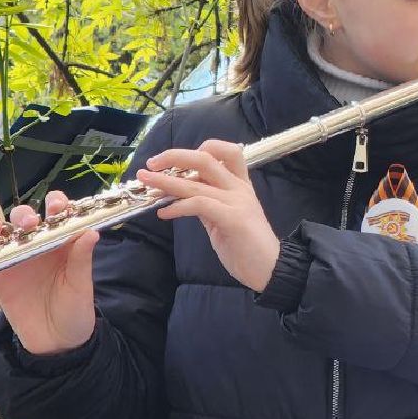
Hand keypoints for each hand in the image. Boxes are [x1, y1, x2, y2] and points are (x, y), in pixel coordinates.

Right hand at [0, 191, 98, 355]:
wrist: (56, 344)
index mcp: (63, 243)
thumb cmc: (75, 311)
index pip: (58, 214)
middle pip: (26, 219)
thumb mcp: (80, 286)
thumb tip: (92, 232)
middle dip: (24, 215)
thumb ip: (81, 260)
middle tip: (28, 222)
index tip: (56, 205)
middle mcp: (38, 246)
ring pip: (3, 235)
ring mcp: (16, 260)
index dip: (57, 205)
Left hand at [139, 142, 279, 293]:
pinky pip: (199, 205)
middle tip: (151, 162)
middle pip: (206, 158)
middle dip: (174, 156)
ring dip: (165, 181)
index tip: (176, 160)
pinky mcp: (233, 219)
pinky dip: (177, 207)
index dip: (200, 148)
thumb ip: (208, 205)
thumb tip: (182, 197)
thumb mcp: (224, 219)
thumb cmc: (247, 247)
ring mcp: (237, 202)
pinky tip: (163, 213)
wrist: (271, 269)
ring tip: (146, 181)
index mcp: (241, 185)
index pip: (226, 151)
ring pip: (196, 183)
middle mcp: (240, 188)